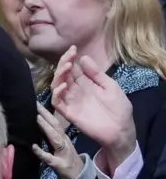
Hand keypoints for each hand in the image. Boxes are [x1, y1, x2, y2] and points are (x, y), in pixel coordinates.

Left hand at [32, 102, 83, 178]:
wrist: (78, 177)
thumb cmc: (66, 159)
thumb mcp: (60, 145)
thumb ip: (50, 135)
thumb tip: (38, 122)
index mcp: (62, 137)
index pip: (54, 122)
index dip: (46, 111)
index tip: (35, 101)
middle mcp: (64, 142)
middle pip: (55, 126)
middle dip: (45, 114)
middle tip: (34, 104)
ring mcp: (62, 153)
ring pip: (54, 138)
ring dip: (46, 127)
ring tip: (36, 118)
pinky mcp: (59, 165)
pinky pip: (49, 158)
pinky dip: (41, 152)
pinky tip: (33, 147)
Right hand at [52, 53, 135, 173]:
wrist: (121, 130)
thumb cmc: (119, 108)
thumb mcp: (110, 86)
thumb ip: (96, 74)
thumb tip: (83, 58)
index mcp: (84, 83)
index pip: (72, 68)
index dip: (70, 58)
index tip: (73, 48)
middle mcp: (75, 90)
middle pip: (62, 75)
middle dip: (63, 64)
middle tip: (68, 57)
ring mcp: (71, 101)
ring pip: (56, 86)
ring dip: (58, 76)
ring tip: (65, 68)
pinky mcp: (69, 113)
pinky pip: (57, 102)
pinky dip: (56, 94)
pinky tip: (63, 86)